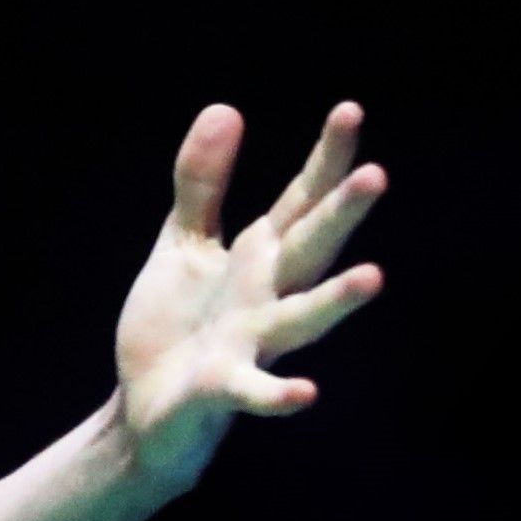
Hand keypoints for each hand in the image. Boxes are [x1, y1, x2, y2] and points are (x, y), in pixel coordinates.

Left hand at [111, 101, 389, 487]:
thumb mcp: (184, 245)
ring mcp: (252, 344)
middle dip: (341, 216)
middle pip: (311, 249)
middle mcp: (268, 297)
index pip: (302, 201)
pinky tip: (307, 394)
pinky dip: (279, 396)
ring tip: (374, 277)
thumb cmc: (175, 328)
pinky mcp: (224, 389)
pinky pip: (255, 392)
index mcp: (261, 257)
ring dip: (335, 301)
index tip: (349, 110)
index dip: (325, 159)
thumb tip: (225, 108)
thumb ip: (203, 185)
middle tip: (378, 174)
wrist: (143, 412)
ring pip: (302, 319)